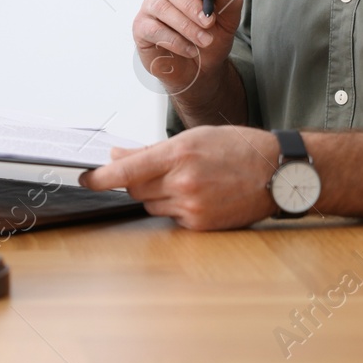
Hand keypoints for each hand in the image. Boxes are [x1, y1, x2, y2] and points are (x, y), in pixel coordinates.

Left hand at [78, 126, 279, 230]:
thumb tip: (117, 156)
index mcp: (179, 153)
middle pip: (135, 189)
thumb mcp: (194, 137)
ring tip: (188, 180)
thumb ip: (152, 150)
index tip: (85, 179)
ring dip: (157, 194)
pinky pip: (171, 218)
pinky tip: (199, 195)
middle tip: (153, 171)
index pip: (127, 170)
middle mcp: (183, 181)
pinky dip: (175, 208)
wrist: (277, 173)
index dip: (100, 177)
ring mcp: (192, 206)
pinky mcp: (200, 225)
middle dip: (135, 181)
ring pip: (152, 204)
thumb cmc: (238, 148)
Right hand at [133, 0, 242, 108]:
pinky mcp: (140, 28)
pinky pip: (154, 29)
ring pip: (162, 8)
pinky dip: (175, 41)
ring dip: (186, 26)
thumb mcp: (229, 19)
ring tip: (205, 41)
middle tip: (209, 22)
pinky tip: (190, 50)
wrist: (201, 68)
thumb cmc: (211, 36)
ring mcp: (150, 7)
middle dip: (192, 5)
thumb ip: (228, 1)